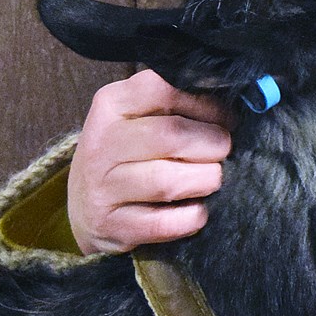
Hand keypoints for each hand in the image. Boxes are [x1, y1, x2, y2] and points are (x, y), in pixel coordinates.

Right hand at [66, 69, 233, 253]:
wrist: (84, 206)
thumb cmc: (126, 153)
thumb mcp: (138, 116)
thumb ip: (176, 102)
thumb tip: (231, 105)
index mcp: (111, 104)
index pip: (164, 90)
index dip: (206, 104)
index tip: (225, 118)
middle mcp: (101, 143)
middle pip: (171, 136)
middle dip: (213, 144)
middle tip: (224, 151)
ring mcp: (102, 187)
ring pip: (168, 181)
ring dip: (205, 180)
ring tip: (213, 178)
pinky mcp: (111, 225)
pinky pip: (165, 223)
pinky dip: (192, 216)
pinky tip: (197, 209)